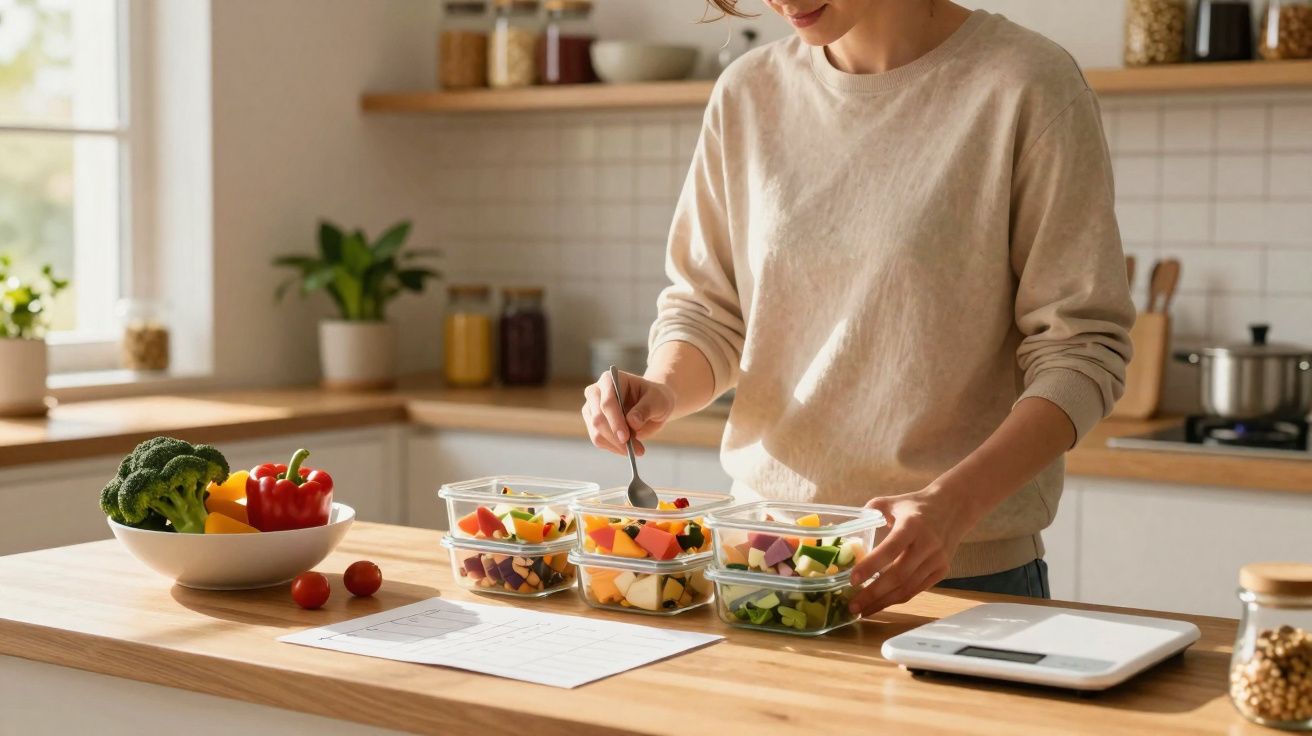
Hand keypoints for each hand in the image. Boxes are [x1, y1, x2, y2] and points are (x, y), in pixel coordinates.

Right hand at [581, 370, 675, 456]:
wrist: (652, 404)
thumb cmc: (655, 398)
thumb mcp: (658, 400)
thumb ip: (645, 409)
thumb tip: (632, 422)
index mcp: (610, 379)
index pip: (607, 402)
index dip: (615, 421)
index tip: (626, 438)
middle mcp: (595, 392)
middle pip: (598, 419)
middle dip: (616, 437)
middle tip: (636, 449)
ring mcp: (591, 408)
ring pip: (596, 433)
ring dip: (616, 445)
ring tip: (638, 449)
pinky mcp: (592, 424)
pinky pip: (599, 441)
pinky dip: (614, 448)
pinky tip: (629, 448)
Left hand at [847, 485, 980, 616]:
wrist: (954, 507)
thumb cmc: (915, 505)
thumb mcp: (892, 503)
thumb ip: (869, 514)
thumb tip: (847, 532)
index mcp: (912, 524)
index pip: (890, 548)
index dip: (871, 566)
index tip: (852, 580)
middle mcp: (927, 544)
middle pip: (899, 575)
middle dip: (874, 593)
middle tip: (853, 606)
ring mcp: (937, 560)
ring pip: (908, 587)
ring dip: (884, 602)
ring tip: (863, 611)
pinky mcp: (942, 570)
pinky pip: (917, 589)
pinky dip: (897, 598)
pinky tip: (881, 603)